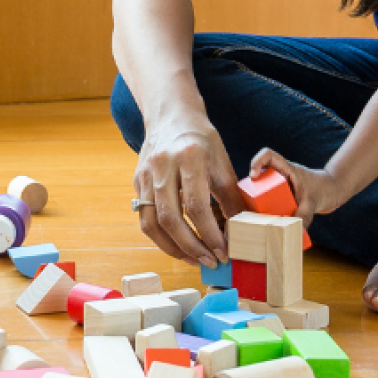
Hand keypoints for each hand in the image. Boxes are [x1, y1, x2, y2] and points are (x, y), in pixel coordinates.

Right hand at [133, 118, 243, 266]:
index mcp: (189, 157)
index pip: (197, 206)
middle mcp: (162, 166)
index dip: (210, 234)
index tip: (224, 251)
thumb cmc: (201, 139)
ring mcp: (145, 174)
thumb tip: (240, 230)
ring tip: (194, 259)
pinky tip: (178, 245)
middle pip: (170, 218)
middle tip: (210, 261)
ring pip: (152, 222)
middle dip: (191, 247)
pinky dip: (161, 237)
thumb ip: (230, 196)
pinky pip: (144, 217)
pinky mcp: (137, 181)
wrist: (171, 116)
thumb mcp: (222, 162)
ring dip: (173, 248)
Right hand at [248, 149, 344, 224]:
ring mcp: (281, 184)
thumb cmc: (325, 189)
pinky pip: (271, 199)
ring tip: (259, 215)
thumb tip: (297, 232)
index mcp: (287, 169)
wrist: (333, 192)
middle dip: (254, 188)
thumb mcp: (313, 203)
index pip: (268, 155)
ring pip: (263, 188)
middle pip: (260, 175)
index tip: (254, 177)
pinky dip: (268, 209)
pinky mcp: (283, 194)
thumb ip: (305, 217)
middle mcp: (281, 175)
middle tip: (254, 202)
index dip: (257, 162)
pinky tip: (269, 222)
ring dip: (260, 200)